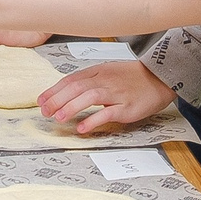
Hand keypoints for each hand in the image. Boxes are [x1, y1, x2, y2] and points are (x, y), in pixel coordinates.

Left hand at [39, 59, 174, 134]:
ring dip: (72, 107)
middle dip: (57, 99)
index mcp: (98, 71)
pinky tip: (82, 128)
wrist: (159, 77)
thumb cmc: (132, 77)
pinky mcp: (127, 107)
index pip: (71, 79)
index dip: (54, 90)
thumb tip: (66, 92)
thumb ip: (88, 80)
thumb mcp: (107, 72)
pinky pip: (108, 113)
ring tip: (59, 118)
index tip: (41, 100)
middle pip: (76, 87)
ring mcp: (116, 94)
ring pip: (90, 97)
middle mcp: (105, 80)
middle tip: (44, 111)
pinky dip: (93, 120)